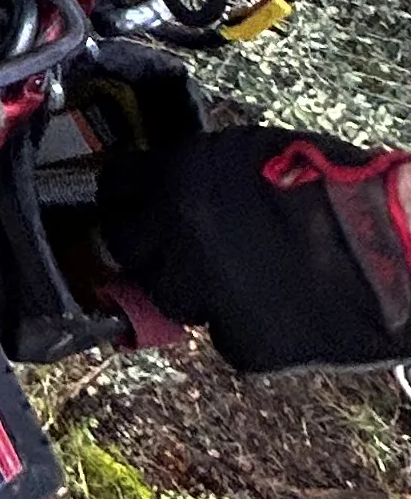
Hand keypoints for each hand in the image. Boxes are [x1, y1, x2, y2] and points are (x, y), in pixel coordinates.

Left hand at [97, 122, 410, 373]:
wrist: (391, 245)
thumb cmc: (334, 187)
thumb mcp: (246, 153)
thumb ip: (195, 173)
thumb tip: (166, 187)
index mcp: (175, 181)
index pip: (116, 190)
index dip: (124, 196)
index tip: (129, 202)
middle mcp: (175, 240)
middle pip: (128, 248)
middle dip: (145, 245)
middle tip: (175, 244)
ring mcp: (203, 296)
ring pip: (171, 297)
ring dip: (190, 286)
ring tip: (237, 273)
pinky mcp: (238, 345)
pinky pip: (221, 334)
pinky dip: (239, 322)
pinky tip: (274, 304)